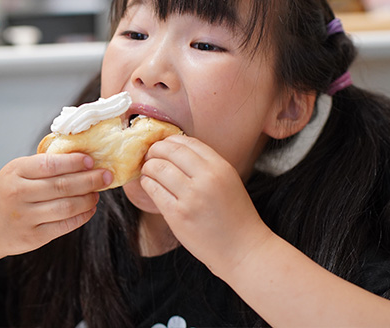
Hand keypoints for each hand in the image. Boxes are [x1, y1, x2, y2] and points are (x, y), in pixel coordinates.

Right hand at [0, 152, 109, 262]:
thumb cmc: (4, 194)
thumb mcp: (14, 173)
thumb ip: (42, 165)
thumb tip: (82, 156)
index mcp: (14, 172)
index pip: (50, 164)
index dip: (75, 162)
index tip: (92, 160)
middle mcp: (18, 194)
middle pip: (63, 186)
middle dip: (90, 180)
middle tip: (106, 175)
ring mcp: (25, 217)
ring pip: (67, 207)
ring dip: (88, 199)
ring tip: (97, 193)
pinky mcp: (32, 237)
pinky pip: (64, 225)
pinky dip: (82, 216)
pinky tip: (89, 209)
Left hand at [140, 135, 271, 275]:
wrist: (243, 249)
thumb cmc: (235, 216)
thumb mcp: (228, 181)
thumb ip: (207, 166)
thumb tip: (176, 152)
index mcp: (220, 167)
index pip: (188, 142)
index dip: (170, 140)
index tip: (162, 144)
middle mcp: (206, 178)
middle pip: (170, 151)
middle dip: (155, 150)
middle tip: (149, 155)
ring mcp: (191, 197)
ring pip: (158, 168)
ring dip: (148, 166)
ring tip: (147, 170)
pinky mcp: (178, 215)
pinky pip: (154, 190)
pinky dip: (147, 183)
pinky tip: (148, 184)